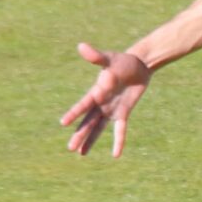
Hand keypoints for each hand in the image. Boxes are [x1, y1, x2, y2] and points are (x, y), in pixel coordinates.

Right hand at [61, 42, 151, 156]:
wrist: (138, 65)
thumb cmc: (121, 61)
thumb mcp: (109, 58)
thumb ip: (96, 56)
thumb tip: (81, 46)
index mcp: (96, 91)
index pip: (83, 104)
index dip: (74, 113)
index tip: (63, 123)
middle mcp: (100, 103)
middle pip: (88, 121)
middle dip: (79, 134)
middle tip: (69, 148)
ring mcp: (111, 109)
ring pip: (98, 128)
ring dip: (90, 140)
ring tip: (80, 153)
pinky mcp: (123, 113)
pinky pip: (120, 129)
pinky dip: (118, 141)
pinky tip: (116, 154)